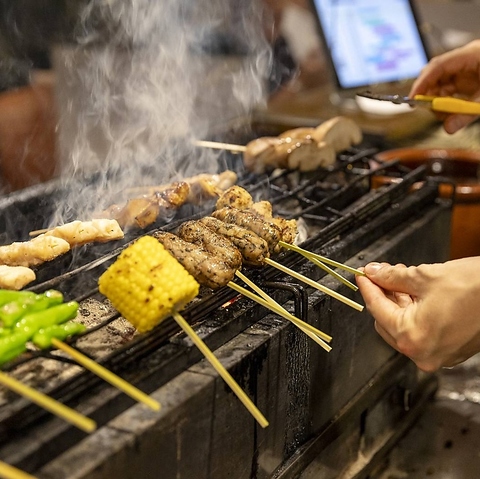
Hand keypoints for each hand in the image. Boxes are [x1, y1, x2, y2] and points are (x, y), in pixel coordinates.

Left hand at [356, 258, 479, 371]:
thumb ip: (392, 277)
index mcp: (412, 338)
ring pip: (403, 327)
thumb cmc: (475, 287)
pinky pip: (421, 332)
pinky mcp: (451, 351)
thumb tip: (374, 272)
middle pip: (386, 321)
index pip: (377, 309)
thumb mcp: (424, 276)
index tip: (362, 275)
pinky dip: (414, 313)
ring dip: (399, 303)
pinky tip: (416, 293)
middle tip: (383, 274)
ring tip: (402, 279)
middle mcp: (423, 353)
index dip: (367, 288)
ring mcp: (438, 356)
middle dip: (384, 295)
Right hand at [409, 39, 479, 132]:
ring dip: (438, 99)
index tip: (413, 99)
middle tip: (426, 109)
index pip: (438, 66)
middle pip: (436, 74)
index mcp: (472, 55)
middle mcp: (466, 60)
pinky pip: (451, 89)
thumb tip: (448, 128)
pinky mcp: (470, 78)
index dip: (422, 82)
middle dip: (429, 93)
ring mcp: (468, 69)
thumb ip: (467, 114)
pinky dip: (447, 101)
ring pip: (442, 83)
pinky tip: (450, 110)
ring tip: (443, 113)